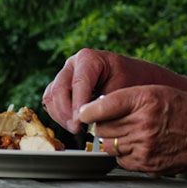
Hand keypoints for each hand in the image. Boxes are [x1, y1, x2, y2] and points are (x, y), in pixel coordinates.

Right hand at [43, 49, 162, 132]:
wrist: (135, 78)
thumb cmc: (131, 82)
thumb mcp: (122, 91)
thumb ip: (104, 103)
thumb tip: (88, 119)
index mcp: (89, 58)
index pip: (78, 83)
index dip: (77, 105)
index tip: (81, 123)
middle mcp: (73, 64)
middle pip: (58, 89)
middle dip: (66, 113)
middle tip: (77, 129)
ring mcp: (65, 74)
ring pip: (51, 96)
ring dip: (60, 115)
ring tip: (76, 129)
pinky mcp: (61, 86)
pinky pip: (51, 101)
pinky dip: (58, 114)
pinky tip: (72, 124)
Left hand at [75, 85, 186, 174]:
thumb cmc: (184, 109)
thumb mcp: (157, 92)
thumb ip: (127, 98)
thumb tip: (96, 109)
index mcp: (145, 100)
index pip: (104, 106)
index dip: (89, 110)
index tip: (83, 112)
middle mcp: (143, 123)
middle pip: (102, 128)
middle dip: (103, 125)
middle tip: (113, 122)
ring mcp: (144, 146)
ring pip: (108, 145)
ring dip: (112, 140)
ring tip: (128, 133)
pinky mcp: (146, 163)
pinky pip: (121, 160)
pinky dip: (123, 154)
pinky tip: (137, 145)